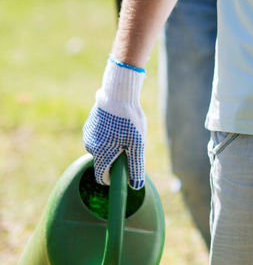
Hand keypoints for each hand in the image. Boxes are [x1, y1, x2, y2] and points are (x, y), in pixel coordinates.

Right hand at [83, 58, 146, 187]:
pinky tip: (118, 123)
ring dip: (112, 145)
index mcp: (100, 154)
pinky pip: (99, 136)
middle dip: (116, 158)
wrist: (118, 94)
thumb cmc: (129, 120)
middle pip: (103, 161)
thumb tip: (136, 186)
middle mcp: (90, 146)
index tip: (124, 173)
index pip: (102, 176)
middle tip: (131, 144)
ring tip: (126, 131)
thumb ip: (136, 166)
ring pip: (101, 147)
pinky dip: (107, 134)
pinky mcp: (89, 124)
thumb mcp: (137, 144)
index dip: (113, 178)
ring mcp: (88, 134)